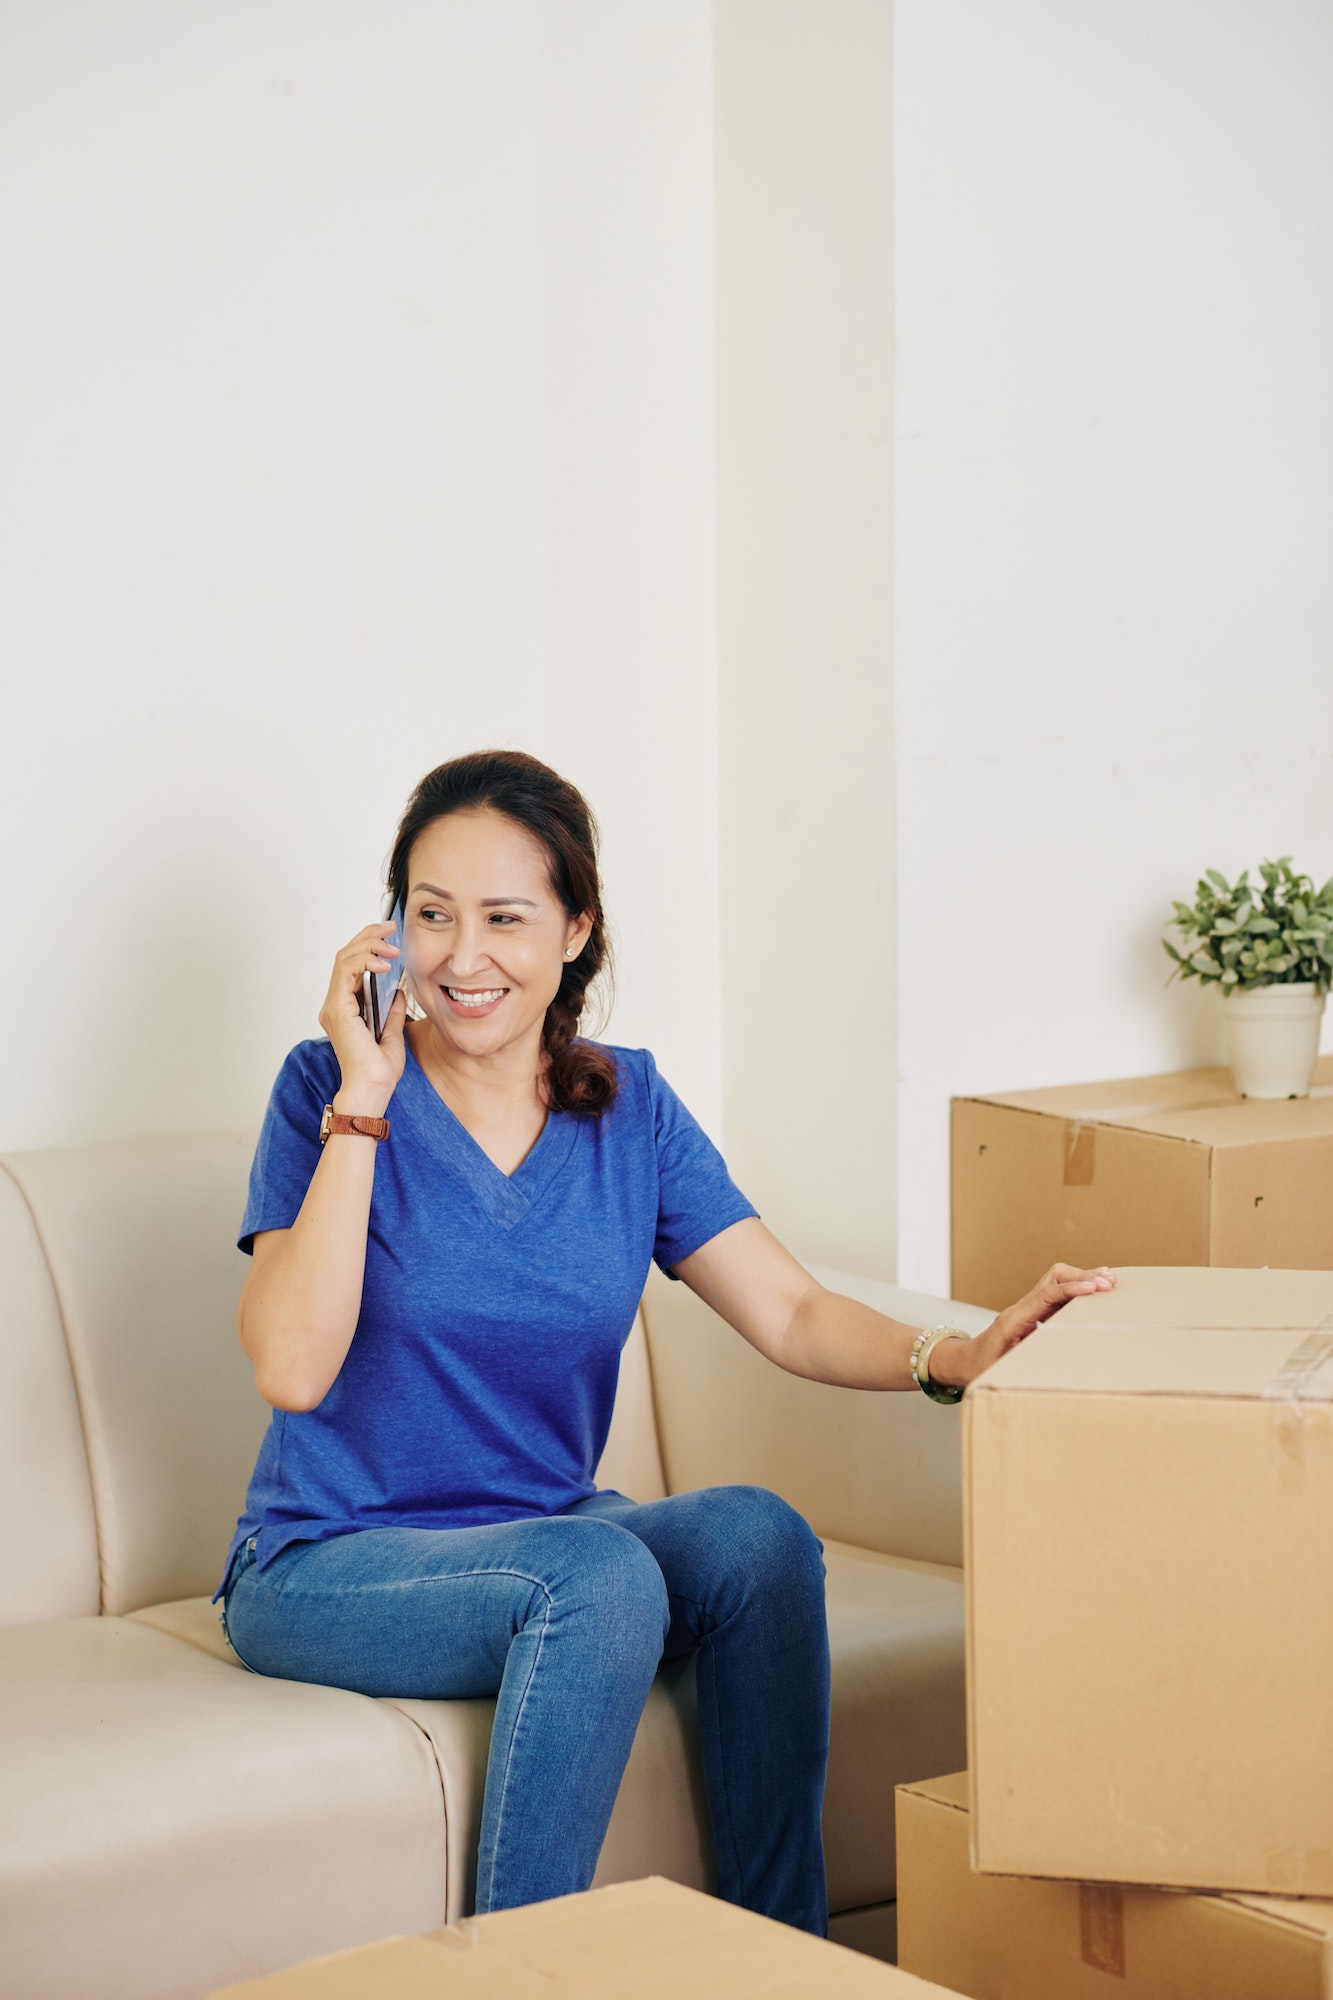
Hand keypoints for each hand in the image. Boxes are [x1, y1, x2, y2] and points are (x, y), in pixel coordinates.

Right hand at [317, 922, 407, 1113]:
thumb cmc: (379, 1070)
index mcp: (346, 1007)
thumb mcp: (393, 1032)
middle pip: (346, 955)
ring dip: (369, 945)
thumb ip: (391, 1009)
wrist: (372, 1089)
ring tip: (391, 944)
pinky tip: (383, 962)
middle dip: (369, 936)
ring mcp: (334, 1006)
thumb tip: (398, 990)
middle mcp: (336, 1004)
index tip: (391, 933)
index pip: (352, 964)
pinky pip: (346, 973)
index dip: (370, 944)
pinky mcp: (338, 1009)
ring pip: (344, 959)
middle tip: (391, 926)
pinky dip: (364, 961)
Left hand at [930, 1263, 1116, 1390]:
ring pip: (1056, 1281)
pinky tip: (1095, 1291)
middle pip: (1053, 1277)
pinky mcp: (1034, 1313)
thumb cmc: (979, 1368)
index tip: (1095, 1288)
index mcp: (1014, 1319)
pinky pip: (1057, 1294)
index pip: (1046, 1295)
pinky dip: (1077, 1290)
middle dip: (1082, 1277)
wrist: (962, 1361)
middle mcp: (1022, 1307)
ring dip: (1082, 1278)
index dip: (1072, 1289)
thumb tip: (1051, 1374)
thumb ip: (1021, 1368)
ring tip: (1110, 1279)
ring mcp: (1028, 1308)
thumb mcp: (1000, 1372)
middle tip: (1110, 1282)